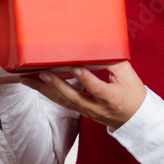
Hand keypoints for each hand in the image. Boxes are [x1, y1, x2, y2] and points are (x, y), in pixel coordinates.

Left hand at [21, 62, 146, 130]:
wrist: (135, 118)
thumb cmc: (133, 93)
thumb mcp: (128, 75)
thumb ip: (112, 60)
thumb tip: (97, 46)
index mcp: (112, 97)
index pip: (96, 88)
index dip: (85, 78)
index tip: (75, 68)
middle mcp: (97, 107)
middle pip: (74, 98)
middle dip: (57, 85)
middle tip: (42, 73)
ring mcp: (88, 111)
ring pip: (64, 102)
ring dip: (45, 90)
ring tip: (29, 79)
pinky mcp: (82, 112)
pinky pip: (63, 103)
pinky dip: (49, 93)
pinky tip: (37, 85)